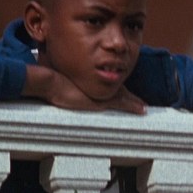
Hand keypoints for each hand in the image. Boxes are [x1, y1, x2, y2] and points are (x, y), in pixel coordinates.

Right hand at [22, 65, 145, 113]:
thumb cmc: (48, 85)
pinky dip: (133, 106)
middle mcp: (96, 86)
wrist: (48, 83)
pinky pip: (121, 104)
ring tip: (143, 107)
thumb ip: (59, 88)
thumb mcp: (57, 86)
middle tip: (140, 103)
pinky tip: (142, 110)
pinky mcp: (101, 101)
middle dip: (129, 96)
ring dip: (133, 102)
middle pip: (119, 91)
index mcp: (88, 82)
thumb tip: (52, 90)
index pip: (107, 86)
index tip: (125, 93)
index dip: (118, 90)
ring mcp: (100, 93)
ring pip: (123, 97)